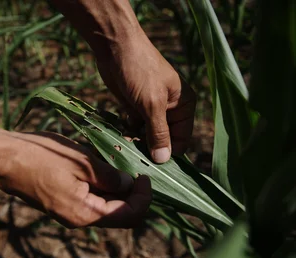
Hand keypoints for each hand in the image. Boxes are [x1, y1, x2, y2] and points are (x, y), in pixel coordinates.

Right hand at [0, 131, 151, 227]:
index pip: (129, 215)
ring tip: (117, 160)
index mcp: (86, 213)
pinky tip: (98, 162)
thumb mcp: (82, 162)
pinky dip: (100, 182)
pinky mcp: (62, 200)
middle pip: (118, 211)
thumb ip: (110, 176)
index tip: (145, 175)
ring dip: (115, 185)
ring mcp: (69, 210)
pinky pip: (89, 196)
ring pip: (104, 203)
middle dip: (130, 190)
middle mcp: (79, 218)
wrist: (5, 158)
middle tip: (133, 164)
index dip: (143, 197)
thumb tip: (129, 184)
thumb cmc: (42, 157)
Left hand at [95, 30, 195, 163]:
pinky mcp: (134, 107)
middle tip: (135, 158)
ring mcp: (151, 108)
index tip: (153, 166)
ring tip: (126, 145)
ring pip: (147, 135)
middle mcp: (170, 108)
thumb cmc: (140, 71)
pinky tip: (120, 135)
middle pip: (163, 139)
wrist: (115, 48)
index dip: (169, 153)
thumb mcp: (152, 104)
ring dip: (137, 142)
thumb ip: (158, 133)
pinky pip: (134, 127)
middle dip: (150, 148)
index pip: (181, 139)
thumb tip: (164, 160)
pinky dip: (128, 132)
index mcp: (184, 105)